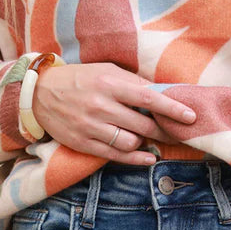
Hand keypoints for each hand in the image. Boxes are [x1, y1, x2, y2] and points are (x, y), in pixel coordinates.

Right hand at [32, 62, 194, 163]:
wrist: (40, 94)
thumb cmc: (80, 79)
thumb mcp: (106, 71)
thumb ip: (133, 82)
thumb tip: (162, 92)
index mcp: (109, 84)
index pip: (148, 98)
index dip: (172, 108)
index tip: (190, 117)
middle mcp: (101, 106)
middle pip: (143, 124)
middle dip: (164, 130)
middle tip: (177, 132)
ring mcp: (92, 127)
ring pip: (131, 142)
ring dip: (145, 142)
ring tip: (149, 138)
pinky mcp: (84, 144)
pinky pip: (116, 155)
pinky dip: (136, 158)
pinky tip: (148, 157)